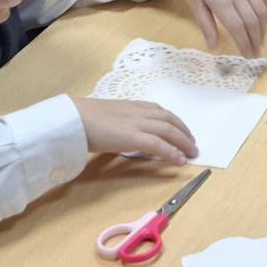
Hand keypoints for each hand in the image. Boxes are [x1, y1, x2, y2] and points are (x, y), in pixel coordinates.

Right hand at [73, 97, 197, 163]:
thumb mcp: (108, 116)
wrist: (73, 118)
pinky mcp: (133, 136)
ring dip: (183, 141)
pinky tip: (179, 160)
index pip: (160, 111)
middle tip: (192, 143)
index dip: (174, 121)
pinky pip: (158, 144)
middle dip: (184, 131)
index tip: (181, 130)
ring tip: (192, 152)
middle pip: (169, 119)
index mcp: (132, 105)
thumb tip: (127, 134)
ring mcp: (137, 123)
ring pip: (168, 130)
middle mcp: (139, 111)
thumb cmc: (83, 119)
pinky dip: (171, 152)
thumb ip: (121, 122)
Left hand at [175, 0, 266, 56]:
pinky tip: (264, 21)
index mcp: (220, 1)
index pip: (237, 28)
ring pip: (261, 11)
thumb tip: (214, 48)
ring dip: (263, 29)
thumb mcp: (196, 3)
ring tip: (260, 41)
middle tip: (256, 53)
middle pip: (252, 22)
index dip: (244, 44)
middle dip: (256, 40)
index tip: (248, 56)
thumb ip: (206, 26)